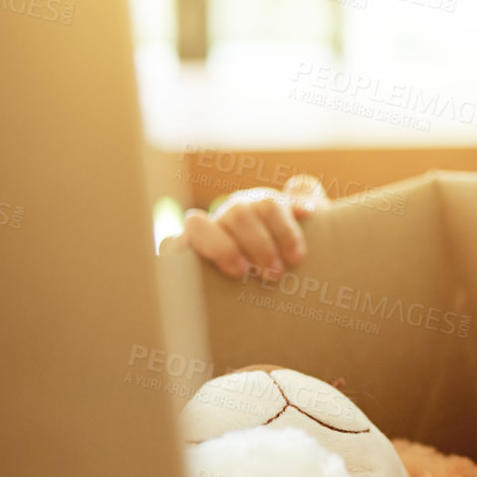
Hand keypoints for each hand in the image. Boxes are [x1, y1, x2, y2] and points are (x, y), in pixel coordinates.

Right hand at [162, 174, 329, 279]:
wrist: (261, 283)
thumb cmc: (285, 258)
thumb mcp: (302, 236)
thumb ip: (306, 208)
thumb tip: (303, 193)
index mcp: (260, 207)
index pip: (270, 206)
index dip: (284, 228)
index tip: (298, 255)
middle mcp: (231, 213)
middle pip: (240, 214)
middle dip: (259, 245)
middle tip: (274, 273)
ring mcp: (206, 230)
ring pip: (201, 223)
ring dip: (223, 248)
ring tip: (242, 272)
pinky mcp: (183, 251)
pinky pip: (170, 243)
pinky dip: (174, 247)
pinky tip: (179, 255)